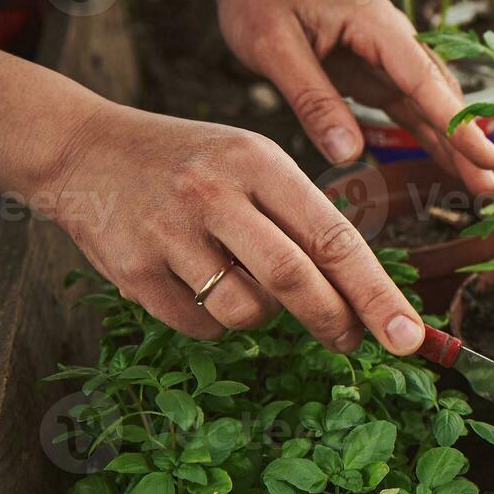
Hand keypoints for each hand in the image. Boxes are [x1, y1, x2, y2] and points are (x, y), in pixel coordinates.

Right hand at [45, 101, 430, 353]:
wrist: (82, 150)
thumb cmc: (190, 163)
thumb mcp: (251, 162)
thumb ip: (301, 219)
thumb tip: (359, 296)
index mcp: (259, 162)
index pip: (333, 236)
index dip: (377, 292)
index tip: (410, 335)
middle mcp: (215, 194)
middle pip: (295, 280)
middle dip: (336, 321)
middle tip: (354, 343)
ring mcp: (170, 234)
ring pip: (247, 312)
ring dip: (264, 316)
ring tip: (244, 281)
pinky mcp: (133, 271)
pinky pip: (200, 326)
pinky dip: (215, 322)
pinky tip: (199, 284)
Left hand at [214, 0, 493, 193]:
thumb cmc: (258, 3)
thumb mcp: (274, 49)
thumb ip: (313, 101)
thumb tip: (347, 155)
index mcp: (376, 24)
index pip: (424, 80)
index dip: (457, 123)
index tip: (486, 158)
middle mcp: (394, 39)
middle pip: (440, 97)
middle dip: (468, 143)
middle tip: (493, 189)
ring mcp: (390, 59)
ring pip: (433, 108)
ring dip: (456, 146)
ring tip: (481, 189)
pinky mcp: (378, 76)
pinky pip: (412, 111)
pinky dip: (432, 138)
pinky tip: (451, 167)